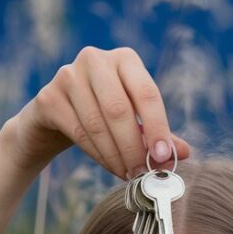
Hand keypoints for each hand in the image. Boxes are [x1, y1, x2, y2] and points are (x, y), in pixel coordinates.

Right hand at [10, 46, 191, 178]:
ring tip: (128, 174)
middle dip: (134, 147)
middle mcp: (95, 59)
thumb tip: (184, 153)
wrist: (54, 118)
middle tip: (143, 174)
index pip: (146, 92)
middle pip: (120, 110)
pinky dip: (98, 154)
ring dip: (116, 156)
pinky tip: (110, 166)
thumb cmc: (104, 116)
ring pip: (98, 124)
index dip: (157, 127)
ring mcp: (68, 75)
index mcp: (125, 59)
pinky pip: (78, 132)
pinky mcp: (48, 97)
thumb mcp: (134, 122)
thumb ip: (158, 134)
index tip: (163, 157)